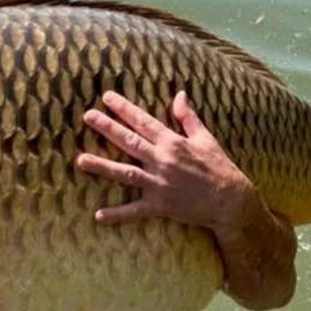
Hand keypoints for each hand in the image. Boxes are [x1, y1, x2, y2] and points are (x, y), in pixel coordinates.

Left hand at [76, 90, 295, 309]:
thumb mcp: (205, 138)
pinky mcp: (160, 205)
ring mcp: (159, 183)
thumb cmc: (218, 167)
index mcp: (172, 142)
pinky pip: (135, 210)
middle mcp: (162, 160)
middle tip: (87, 116)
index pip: (143, 121)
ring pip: (125, 172)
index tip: (106, 97)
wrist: (230, 200)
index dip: (123, 108)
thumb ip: (188, 117)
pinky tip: (98, 215)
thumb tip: (179, 94)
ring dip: (102, 166)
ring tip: (80, 160)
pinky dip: (117, 214)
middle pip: (129, 141)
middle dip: (106, 127)